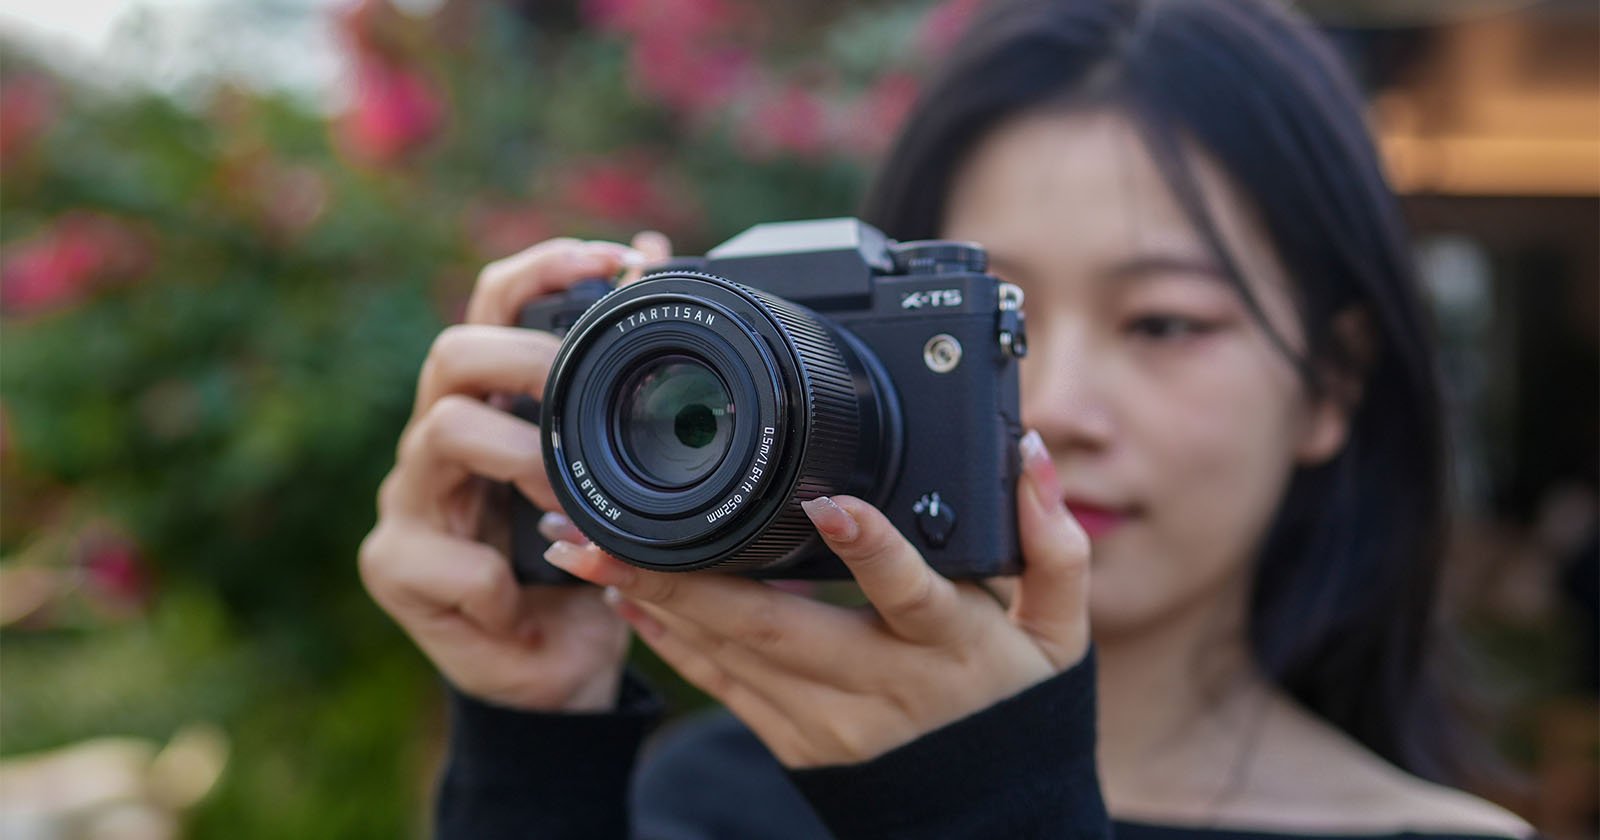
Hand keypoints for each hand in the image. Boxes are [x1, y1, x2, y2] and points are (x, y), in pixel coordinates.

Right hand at [359, 231, 672, 711]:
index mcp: (490, 404)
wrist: (554, 672)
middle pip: (451, 351)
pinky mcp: (394, 569)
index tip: (618, 256)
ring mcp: (409, 502)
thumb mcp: (613, 475)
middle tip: (579, 383)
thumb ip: (620, 388)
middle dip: (525, 356)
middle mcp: (436, 438)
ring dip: (522, 457)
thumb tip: (659, 260)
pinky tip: (532, 601)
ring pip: (441, 432)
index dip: (545, 269)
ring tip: (566, 496)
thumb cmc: (584, 564)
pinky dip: (509, 582)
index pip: (494, 306)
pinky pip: (456, 562)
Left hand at [544, 430, 1089, 764]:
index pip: (911, 593)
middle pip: (775, 627)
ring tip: (585, 548)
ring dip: (654, 601)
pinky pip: (723, 690)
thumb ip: (1052, 543)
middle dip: (681, 576)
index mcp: (951, 647)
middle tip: (603, 530)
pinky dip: (671, 643)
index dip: (871, 550)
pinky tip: (628, 598)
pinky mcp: (795, 744)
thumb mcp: (1061, 631)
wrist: (988, 819)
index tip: (831, 503)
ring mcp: (829, 724)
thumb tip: (1030, 452)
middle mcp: (882, 688)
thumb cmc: (1019, 706)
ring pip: (731, 658)